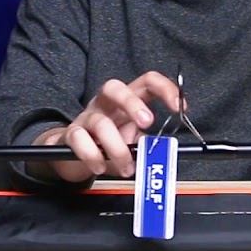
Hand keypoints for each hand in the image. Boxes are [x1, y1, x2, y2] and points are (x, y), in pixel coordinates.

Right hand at [32, 71, 180, 182]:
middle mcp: (104, 104)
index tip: (180, 107)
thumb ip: (145, 144)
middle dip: (132, 104)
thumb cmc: (106, 144)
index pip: (146, 82)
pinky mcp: (71, 134)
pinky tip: (100, 166)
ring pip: (100, 122)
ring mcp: (86, 117)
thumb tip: (160, 152)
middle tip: (147, 123)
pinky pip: (80, 139)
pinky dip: (92, 155)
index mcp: (125, 101)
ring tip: (126, 167)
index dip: (164, 89)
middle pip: (114, 88)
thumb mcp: (131, 141)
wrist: (70, 154)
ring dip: (117, 147)